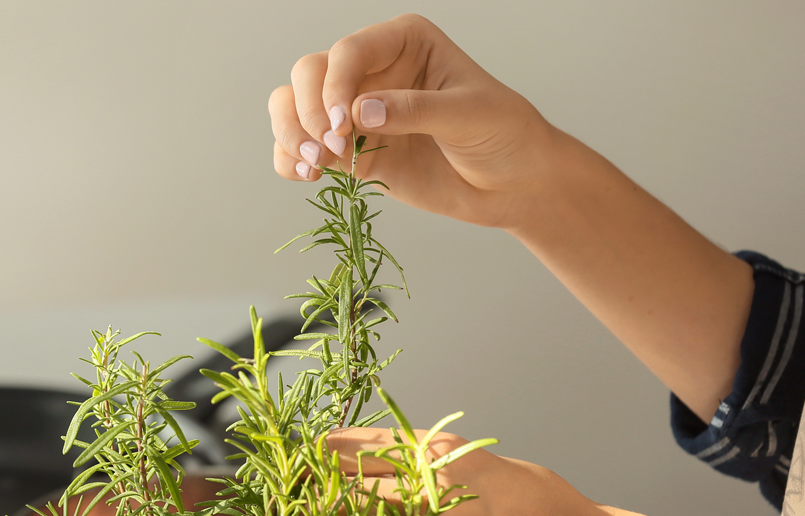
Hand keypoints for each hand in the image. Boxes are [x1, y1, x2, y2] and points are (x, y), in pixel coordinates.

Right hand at [269, 14, 557, 228]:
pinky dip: (290, 161)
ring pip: (293, 107)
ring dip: (290, 133)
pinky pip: (299, 148)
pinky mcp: (350, 151)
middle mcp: (373, 71)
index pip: (348, 52)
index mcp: (404, 42)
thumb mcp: (469, 114)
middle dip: (307, 111)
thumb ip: (414, 110)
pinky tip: (308, 176)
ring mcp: (356, 112)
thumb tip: (359, 113)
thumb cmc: (505, 135)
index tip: (341, 125)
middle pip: (309, 74)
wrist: (514, 183)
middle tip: (330, 148)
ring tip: (312, 165)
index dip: (334, 86)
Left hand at [326, 426, 618, 515]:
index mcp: (444, 460)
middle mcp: (428, 500)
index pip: (368, 449)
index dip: (333, 449)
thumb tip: (396, 465)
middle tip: (297, 486)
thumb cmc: (543, 506)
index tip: (312, 449)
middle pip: (351, 490)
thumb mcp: (488, 465)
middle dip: (320, 487)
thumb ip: (441, 465)